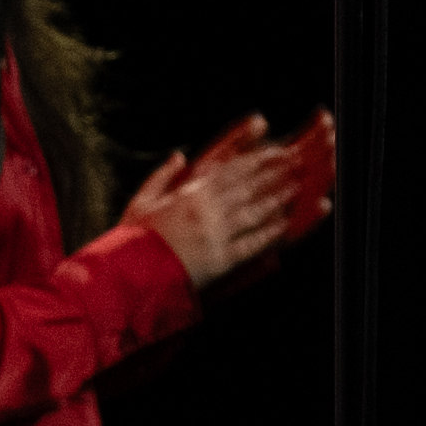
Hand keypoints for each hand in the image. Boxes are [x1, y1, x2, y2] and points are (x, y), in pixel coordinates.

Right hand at [103, 112, 338, 287]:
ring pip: (254, 212)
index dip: (255, 160)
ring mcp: (217, 236)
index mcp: (189, 195)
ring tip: (296, 187)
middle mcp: (208, 212)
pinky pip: (251, 244)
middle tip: (296, 162)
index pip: (230, 172)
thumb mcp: (141, 200)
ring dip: (277, 198)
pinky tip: (283, 224)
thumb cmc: (132, 239)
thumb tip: (178, 155)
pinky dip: (268, 233)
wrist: (129, 275)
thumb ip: (162, 176)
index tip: (274, 150)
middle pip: (248, 188)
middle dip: (274, 174)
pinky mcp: (222, 261)